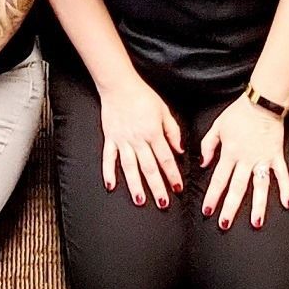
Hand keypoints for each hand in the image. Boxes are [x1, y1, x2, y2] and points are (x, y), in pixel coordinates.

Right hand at [98, 74, 183, 209]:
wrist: (119, 85)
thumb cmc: (142, 96)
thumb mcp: (164, 111)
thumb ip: (173, 131)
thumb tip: (180, 150)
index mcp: (153, 133)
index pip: (166, 159)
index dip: (173, 175)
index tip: (178, 189)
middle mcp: (138, 139)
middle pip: (149, 167)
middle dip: (157, 187)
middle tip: (163, 204)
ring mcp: (122, 140)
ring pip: (130, 167)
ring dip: (135, 185)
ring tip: (140, 200)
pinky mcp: (110, 138)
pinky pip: (109, 158)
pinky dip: (109, 172)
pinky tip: (111, 185)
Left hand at [200, 96, 288, 230]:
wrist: (262, 101)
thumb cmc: (238, 113)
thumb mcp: (217, 126)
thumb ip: (208, 145)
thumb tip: (204, 164)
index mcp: (230, 152)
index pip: (219, 179)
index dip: (212, 196)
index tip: (207, 211)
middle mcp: (246, 159)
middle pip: (237, 188)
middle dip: (230, 207)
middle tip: (225, 224)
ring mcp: (263, 159)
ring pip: (260, 186)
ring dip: (258, 205)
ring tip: (256, 222)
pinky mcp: (276, 156)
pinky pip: (282, 175)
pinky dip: (285, 188)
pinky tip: (287, 203)